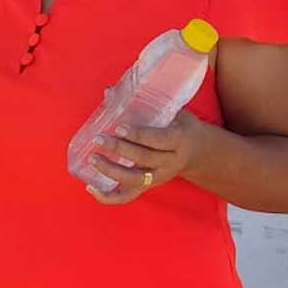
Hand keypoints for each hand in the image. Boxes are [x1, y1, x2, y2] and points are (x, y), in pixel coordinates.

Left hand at [84, 109, 208, 204]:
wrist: (197, 151)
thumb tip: (108, 91)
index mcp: (178, 141)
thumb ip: (143, 102)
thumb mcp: (171, 110)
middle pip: (144, 159)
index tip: (118, 128)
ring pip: (135, 180)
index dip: (138, 135)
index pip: (158, 140)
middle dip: (119, 150)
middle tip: (98, 139)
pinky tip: (90, 188)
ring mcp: (159, 177)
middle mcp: (170, 163)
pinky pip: (128, 196)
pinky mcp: (148, 186)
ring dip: (111, 171)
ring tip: (92, 158)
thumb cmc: (179, 125)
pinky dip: (109, 197)